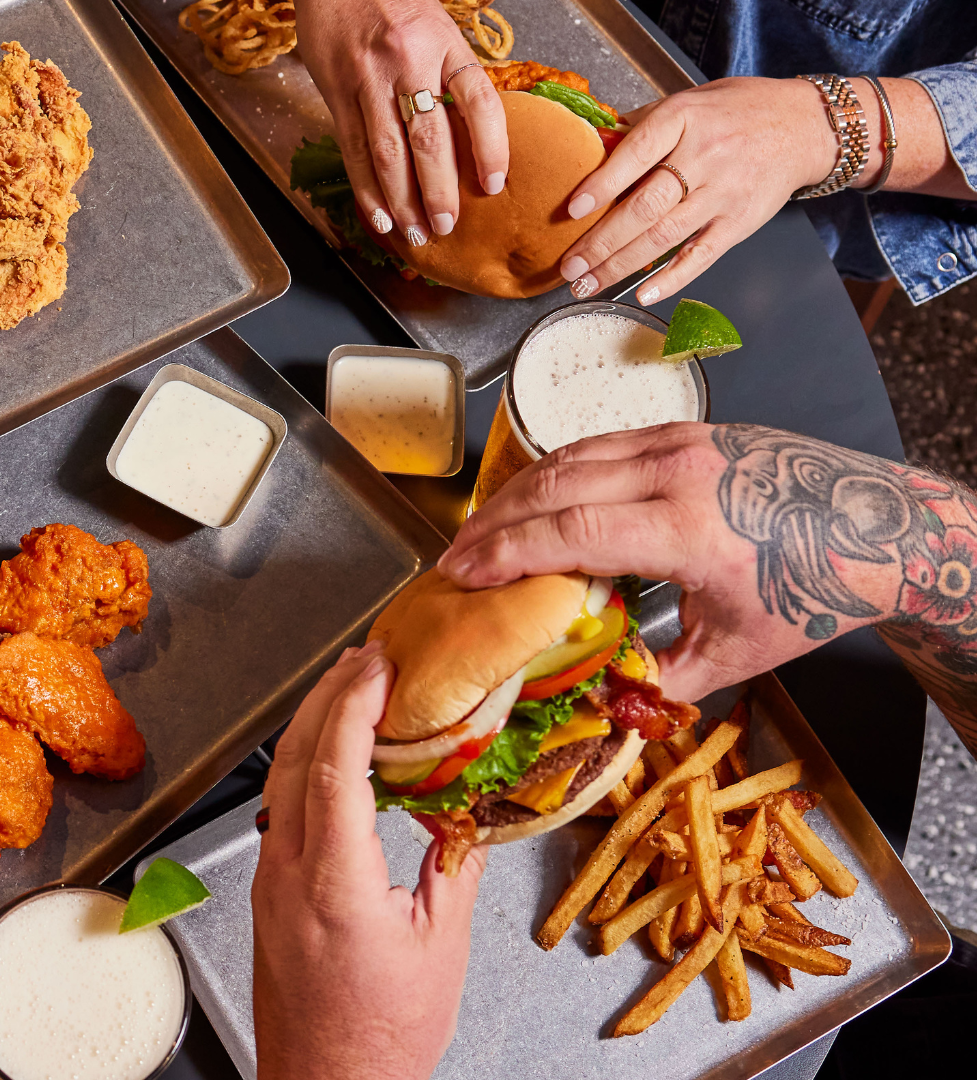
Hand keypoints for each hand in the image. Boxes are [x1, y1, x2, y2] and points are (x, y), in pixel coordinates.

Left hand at [252, 641, 484, 1079]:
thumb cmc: (381, 1034)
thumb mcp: (439, 947)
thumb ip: (451, 869)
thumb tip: (463, 814)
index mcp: (333, 883)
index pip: (334, 768)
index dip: (355, 707)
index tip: (378, 667)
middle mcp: (288, 872)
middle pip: (295, 758)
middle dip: (329, 696)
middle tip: (365, 657)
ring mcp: (270, 880)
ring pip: (281, 779)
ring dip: (314, 725)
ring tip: (351, 688)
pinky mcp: (268, 892)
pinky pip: (282, 807)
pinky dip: (308, 765)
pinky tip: (335, 756)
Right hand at [297, 0, 508, 244]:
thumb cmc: (390, 2)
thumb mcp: (434, 27)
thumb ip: (449, 74)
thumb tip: (468, 134)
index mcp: (443, 42)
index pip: (478, 101)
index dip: (490, 147)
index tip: (494, 184)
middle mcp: (407, 61)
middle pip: (429, 138)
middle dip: (439, 190)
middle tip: (447, 225)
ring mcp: (368, 79)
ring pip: (388, 152)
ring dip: (402, 200)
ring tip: (415, 232)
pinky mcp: (337, 92)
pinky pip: (353, 148)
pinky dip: (365, 187)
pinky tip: (378, 213)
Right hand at [439, 423, 908, 702]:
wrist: (883, 528)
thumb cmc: (814, 590)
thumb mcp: (736, 654)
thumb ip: (660, 677)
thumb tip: (597, 698)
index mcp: (687, 530)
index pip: (570, 530)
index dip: (506, 553)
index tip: (463, 576)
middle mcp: (677, 474)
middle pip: (553, 487)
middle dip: (493, 523)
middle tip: (453, 558)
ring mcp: (680, 443)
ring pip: (569, 457)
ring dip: (514, 494)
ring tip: (480, 532)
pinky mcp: (685, 431)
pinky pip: (597, 445)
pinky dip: (552, 473)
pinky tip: (530, 501)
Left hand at [556, 77, 835, 304]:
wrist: (806, 126)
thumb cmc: (737, 111)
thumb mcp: (688, 100)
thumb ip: (641, 124)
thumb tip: (589, 144)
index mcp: (684, 119)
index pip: (637, 153)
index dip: (602, 183)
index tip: (572, 209)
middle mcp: (705, 157)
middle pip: (645, 206)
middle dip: (601, 241)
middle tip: (569, 266)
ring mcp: (725, 192)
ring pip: (665, 235)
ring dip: (621, 265)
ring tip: (587, 283)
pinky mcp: (741, 221)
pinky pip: (702, 255)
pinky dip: (672, 278)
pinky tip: (642, 293)